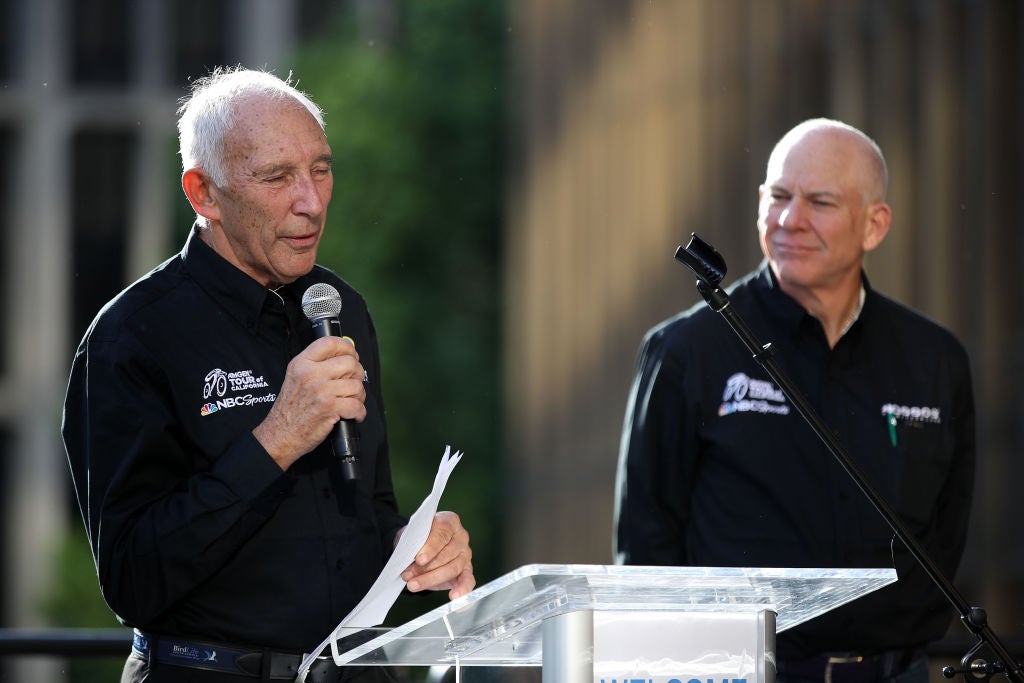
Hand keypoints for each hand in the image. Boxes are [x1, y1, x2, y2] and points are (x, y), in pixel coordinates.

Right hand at [253, 336, 364, 468]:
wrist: (279, 435)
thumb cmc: (290, 410)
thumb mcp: (296, 378)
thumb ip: (315, 366)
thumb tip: (344, 357)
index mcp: (302, 363)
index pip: (330, 342)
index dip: (347, 347)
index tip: (352, 355)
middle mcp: (311, 374)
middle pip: (350, 363)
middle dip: (357, 375)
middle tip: (351, 384)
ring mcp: (320, 390)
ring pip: (357, 386)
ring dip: (359, 397)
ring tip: (349, 403)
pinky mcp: (329, 408)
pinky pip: (358, 406)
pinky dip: (359, 413)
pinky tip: (352, 415)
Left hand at [400, 511, 474, 599]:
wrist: (417, 546)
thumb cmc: (416, 539)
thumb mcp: (411, 535)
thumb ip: (413, 542)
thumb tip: (413, 556)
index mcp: (449, 521)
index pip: (443, 532)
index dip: (431, 546)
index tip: (419, 559)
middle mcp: (461, 536)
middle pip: (447, 553)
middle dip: (426, 567)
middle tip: (407, 575)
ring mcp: (465, 554)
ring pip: (452, 568)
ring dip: (431, 579)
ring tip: (413, 585)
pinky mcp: (466, 570)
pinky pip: (468, 581)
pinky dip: (463, 590)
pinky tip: (454, 598)